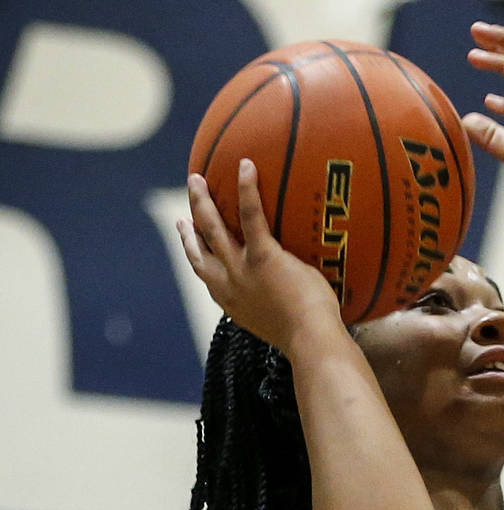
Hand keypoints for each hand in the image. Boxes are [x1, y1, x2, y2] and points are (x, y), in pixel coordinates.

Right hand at [177, 162, 343, 352]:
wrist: (310, 342)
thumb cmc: (309, 339)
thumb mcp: (283, 324)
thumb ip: (279, 306)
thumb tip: (299, 300)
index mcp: (231, 301)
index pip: (205, 272)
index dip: (193, 250)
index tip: (186, 233)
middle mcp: (228, 284)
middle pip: (199, 246)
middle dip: (190, 222)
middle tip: (186, 203)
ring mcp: (241, 269)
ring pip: (212, 228)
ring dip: (202, 201)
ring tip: (198, 178)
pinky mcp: (263, 257)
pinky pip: (250, 216)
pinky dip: (247, 190)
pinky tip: (246, 166)